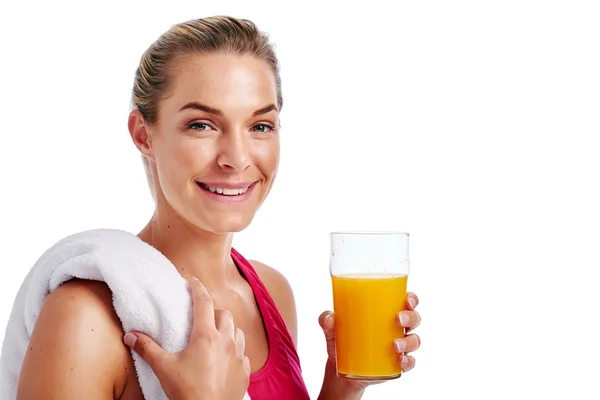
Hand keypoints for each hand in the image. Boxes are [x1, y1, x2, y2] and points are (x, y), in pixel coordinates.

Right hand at [123, 278, 249, 399]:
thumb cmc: (187, 392)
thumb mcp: (164, 368)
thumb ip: (148, 349)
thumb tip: (130, 336)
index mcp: (206, 336)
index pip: (203, 303)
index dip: (198, 289)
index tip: (193, 281)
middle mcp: (226, 341)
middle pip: (224, 314)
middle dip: (214, 311)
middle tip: (202, 316)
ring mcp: (239, 355)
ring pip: (237, 332)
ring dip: (228, 329)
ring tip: (216, 335)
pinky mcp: (245, 370)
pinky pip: (244, 353)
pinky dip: (236, 351)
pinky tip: (226, 358)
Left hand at [319, 292, 420, 390]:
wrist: (340, 367)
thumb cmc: (341, 339)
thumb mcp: (332, 329)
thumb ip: (327, 321)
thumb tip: (329, 317)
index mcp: (386, 312)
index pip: (406, 300)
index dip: (412, 298)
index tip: (406, 299)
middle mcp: (397, 327)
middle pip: (414, 318)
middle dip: (410, 317)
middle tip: (398, 319)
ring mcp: (399, 346)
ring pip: (414, 340)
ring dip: (408, 342)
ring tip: (394, 346)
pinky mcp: (396, 364)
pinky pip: (410, 362)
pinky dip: (408, 362)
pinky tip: (400, 361)